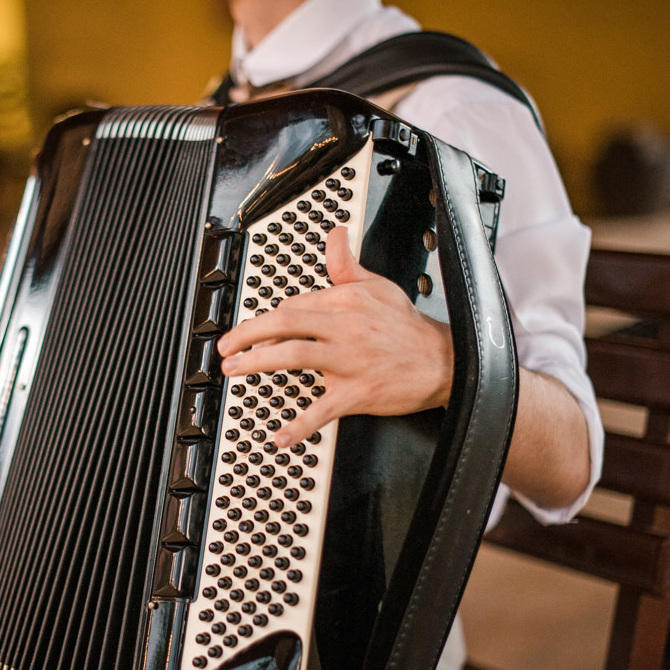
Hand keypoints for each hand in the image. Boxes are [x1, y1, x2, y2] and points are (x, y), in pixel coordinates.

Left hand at [218, 226, 453, 447]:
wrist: (445, 362)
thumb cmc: (407, 327)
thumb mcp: (378, 286)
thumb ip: (347, 264)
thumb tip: (335, 234)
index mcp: (345, 301)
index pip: (294, 305)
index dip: (269, 319)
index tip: (255, 332)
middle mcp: (344, 327)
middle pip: (285, 323)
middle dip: (247, 333)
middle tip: (224, 347)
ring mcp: (349, 360)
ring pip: (294, 356)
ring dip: (258, 362)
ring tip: (234, 370)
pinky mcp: (358, 392)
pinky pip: (323, 409)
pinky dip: (300, 424)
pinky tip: (280, 436)